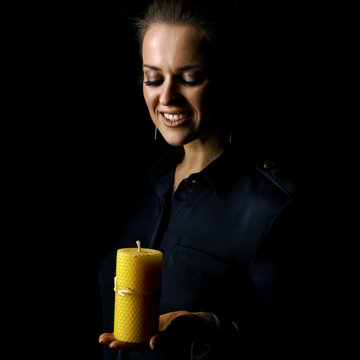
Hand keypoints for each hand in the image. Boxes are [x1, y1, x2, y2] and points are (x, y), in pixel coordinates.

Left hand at [99, 311, 217, 353]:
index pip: (137, 347)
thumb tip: (152, 345)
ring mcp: (152, 332)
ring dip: (120, 334)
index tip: (112, 343)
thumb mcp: (178, 331)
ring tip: (104, 336)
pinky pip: (140, 325)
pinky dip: (130, 323)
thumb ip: (166, 338)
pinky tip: (121, 319)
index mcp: (157, 344)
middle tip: (102, 338)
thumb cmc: (189, 327)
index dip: (124, 345)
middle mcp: (152, 339)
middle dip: (117, 341)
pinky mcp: (153, 323)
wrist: (196, 322)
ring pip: (134, 334)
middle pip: (132, 342)